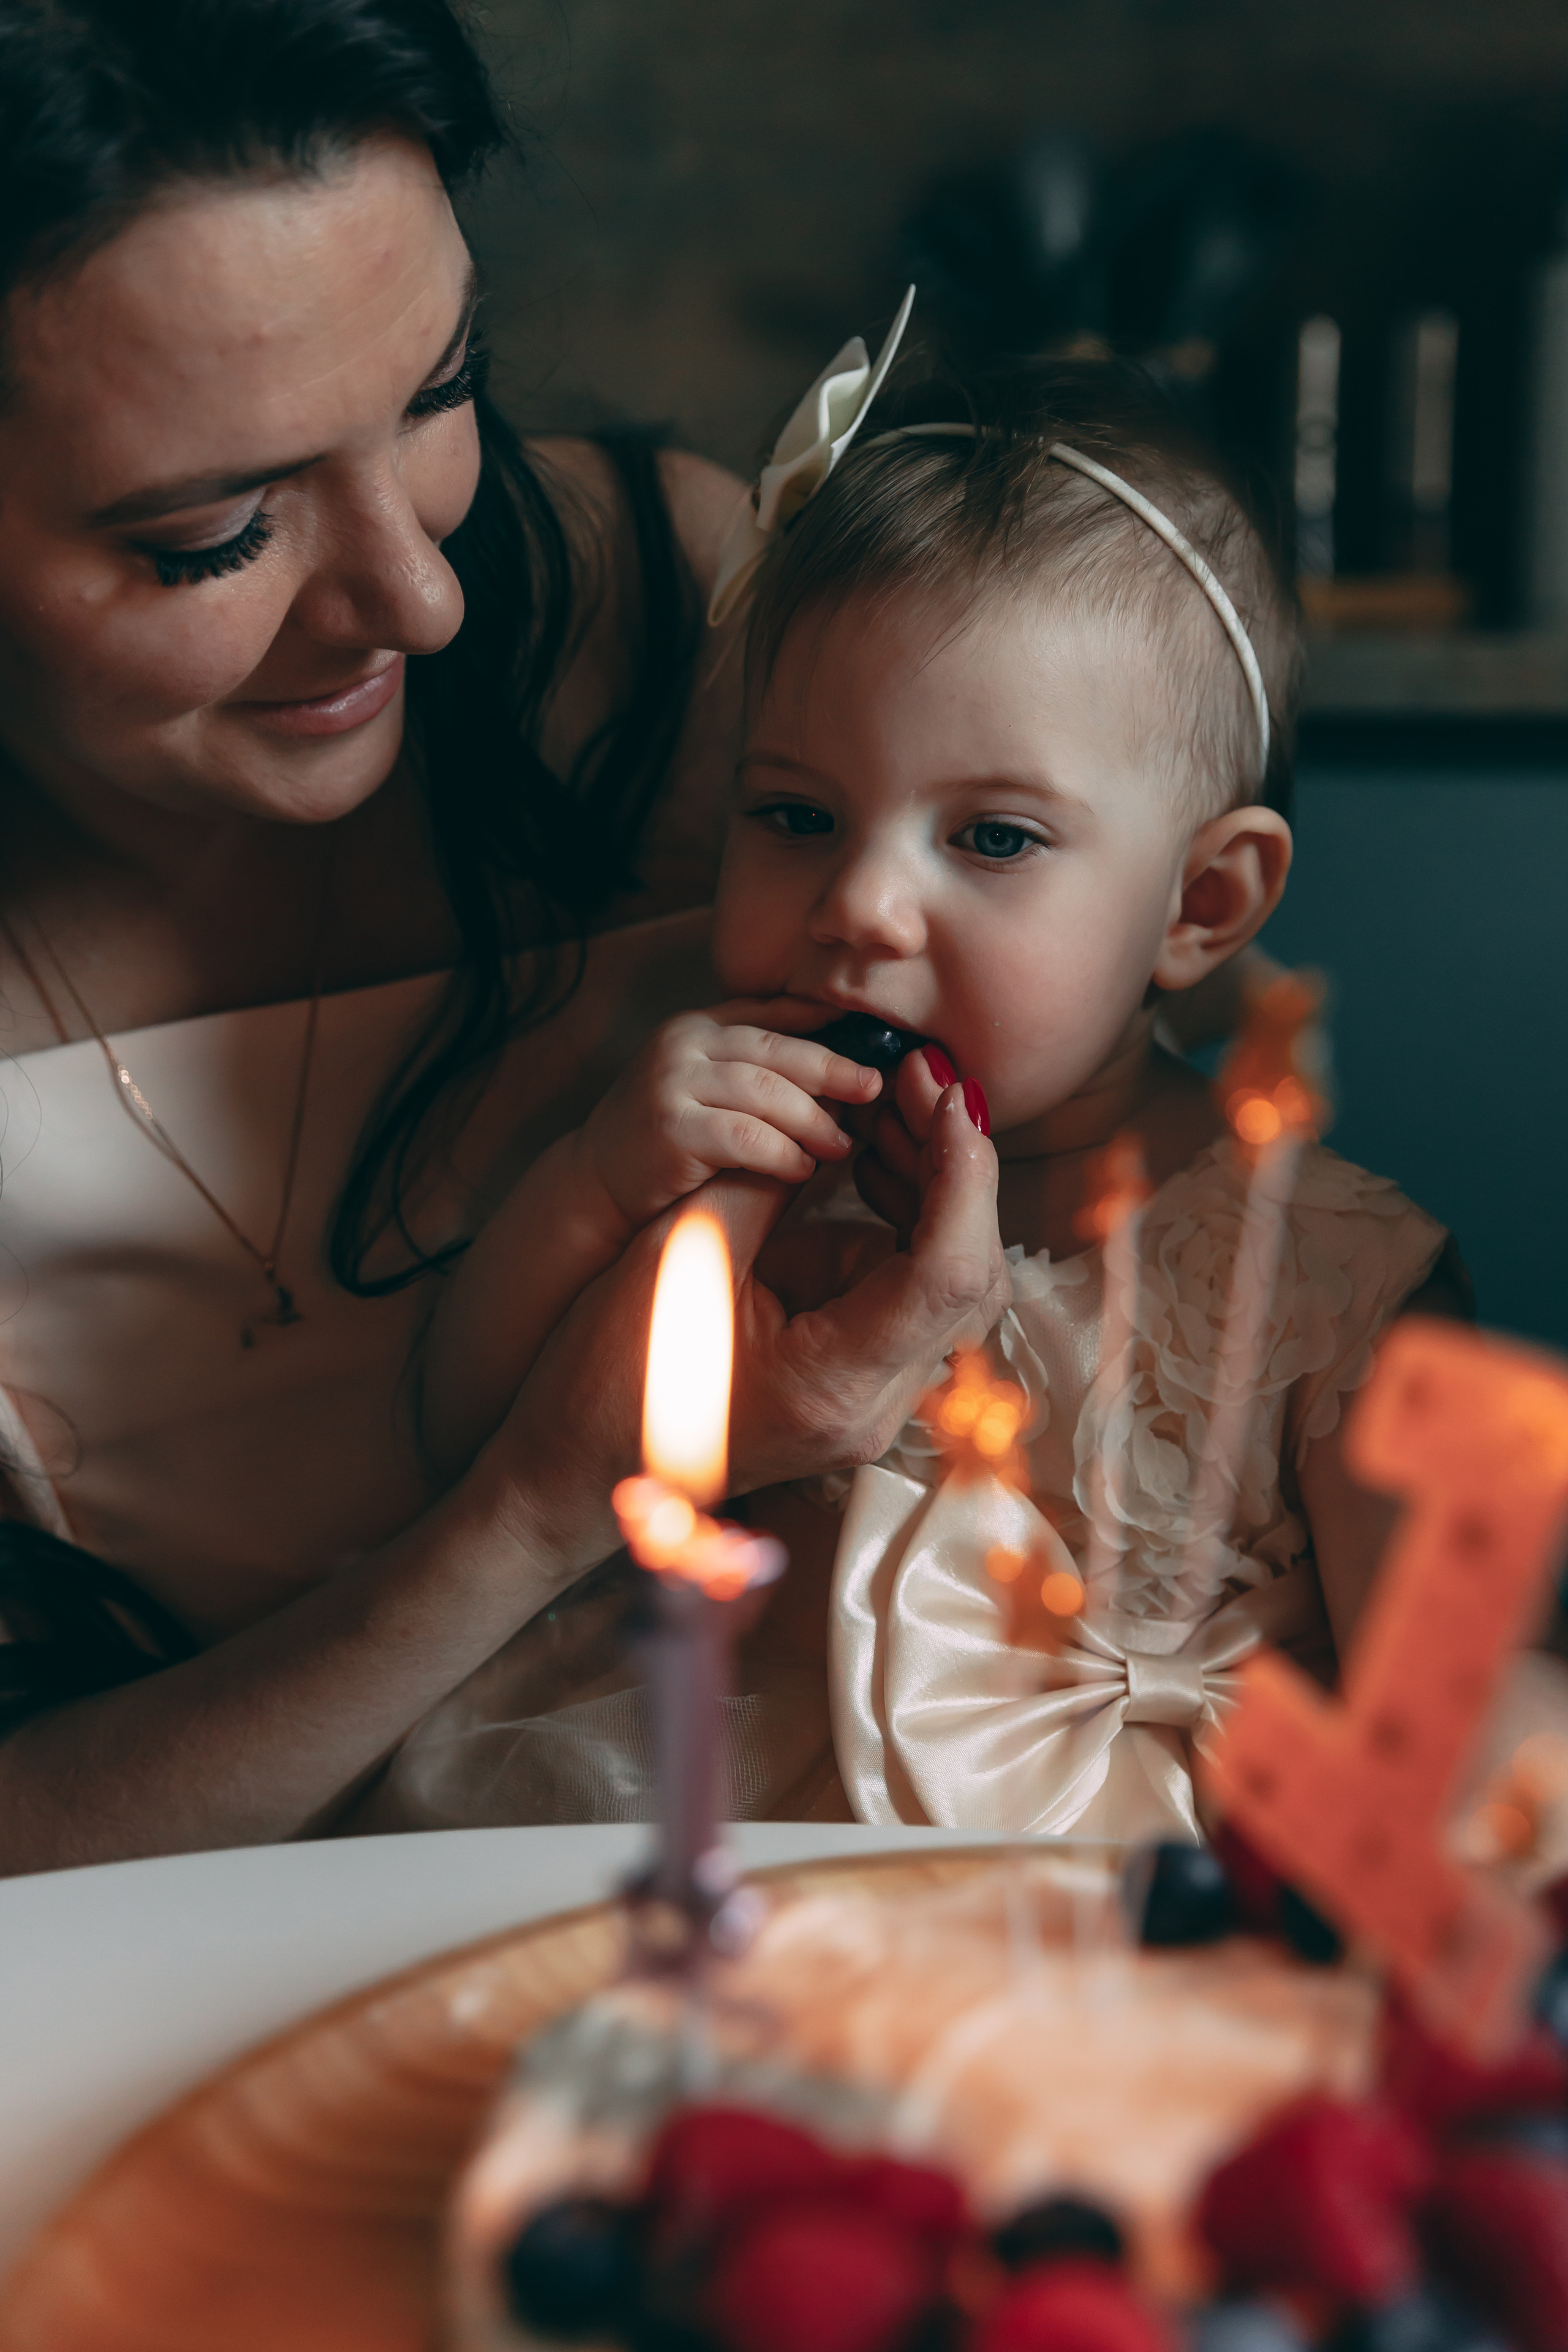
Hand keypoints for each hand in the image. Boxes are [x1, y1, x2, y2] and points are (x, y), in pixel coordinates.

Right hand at [488, 1078, 1007, 1567]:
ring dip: (940, 1193)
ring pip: (959, 1289)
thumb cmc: (611, 1372)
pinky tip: (876, 1168)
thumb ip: (767, 1181)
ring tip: (895, 1114)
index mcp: (832, 1385)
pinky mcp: (868, 1392)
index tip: (944, 1094)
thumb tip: (842, 1113)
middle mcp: (875, 1411)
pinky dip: (915, 1226)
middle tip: (920, 1085)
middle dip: (959, 1170)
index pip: (946, 1272)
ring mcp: (877, 1410)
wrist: (578, 1467)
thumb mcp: (685, 1255)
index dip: (961, 1173)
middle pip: (972, 1280)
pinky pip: (922, 1300)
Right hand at [576, 1000, 882, 1232]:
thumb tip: (838, 1071)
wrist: (592, 1183)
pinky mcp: (672, 1127)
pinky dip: (783, 1153)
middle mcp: (682, 1044)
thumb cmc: (663, 1140)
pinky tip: (804, 1168)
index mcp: (696, 1026)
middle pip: (778, 1051)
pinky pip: (747, 1136)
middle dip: (833, 1069)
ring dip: (814, 1121)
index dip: (824, 1023)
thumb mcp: (703, 1088)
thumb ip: (753, 1071)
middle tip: (873, 1088)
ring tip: (841, 1144)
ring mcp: (672, 1082)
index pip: (772, 1015)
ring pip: (768, 1093)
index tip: (872, 1036)